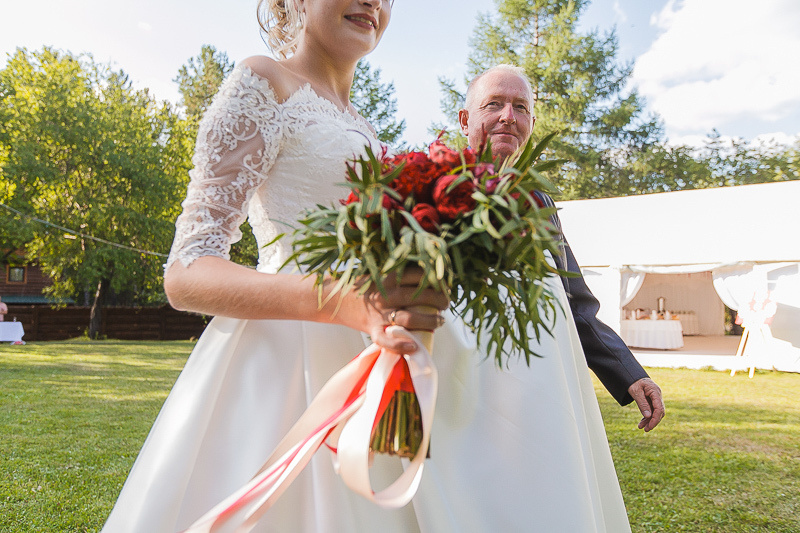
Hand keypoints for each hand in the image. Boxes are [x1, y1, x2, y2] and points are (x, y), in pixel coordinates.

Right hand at [329, 268, 449, 354]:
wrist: (335, 299)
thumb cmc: (363, 286)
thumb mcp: (380, 272)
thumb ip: (400, 272)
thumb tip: (430, 273)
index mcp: (388, 277)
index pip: (419, 275)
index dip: (436, 279)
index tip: (444, 283)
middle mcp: (385, 294)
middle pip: (420, 296)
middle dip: (439, 299)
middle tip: (446, 303)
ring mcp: (379, 313)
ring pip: (410, 318)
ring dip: (430, 321)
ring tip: (440, 321)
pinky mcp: (373, 330)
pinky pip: (387, 341)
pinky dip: (401, 346)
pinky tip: (414, 347)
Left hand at [627, 377, 663, 431]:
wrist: (632, 376)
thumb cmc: (634, 382)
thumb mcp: (636, 392)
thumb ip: (642, 404)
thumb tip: (648, 417)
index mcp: (655, 392)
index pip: (659, 408)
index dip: (656, 418)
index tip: (650, 426)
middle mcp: (658, 396)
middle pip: (659, 412)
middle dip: (653, 422)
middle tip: (646, 430)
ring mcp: (655, 398)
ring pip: (655, 412)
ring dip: (649, 421)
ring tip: (641, 428)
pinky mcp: (652, 401)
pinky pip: (651, 411)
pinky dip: (647, 417)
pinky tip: (642, 423)